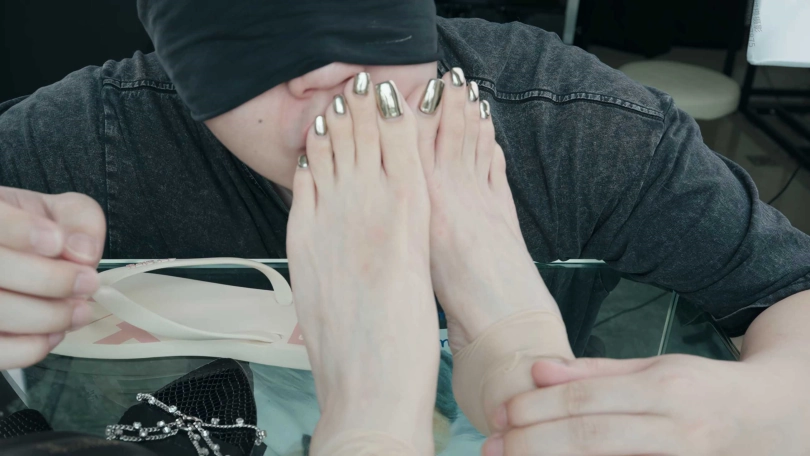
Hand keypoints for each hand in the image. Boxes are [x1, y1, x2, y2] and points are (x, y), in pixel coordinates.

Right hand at [0, 187, 105, 369]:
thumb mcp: (59, 212)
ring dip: (48, 317)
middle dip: (50, 281)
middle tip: (88, 282)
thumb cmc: (31, 233)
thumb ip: (78, 220)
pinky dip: (31, 347)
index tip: (56, 242)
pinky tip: (53, 332)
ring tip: (80, 310)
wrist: (14, 254)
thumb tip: (83, 251)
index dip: (22, 231)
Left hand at [483, 354, 809, 454]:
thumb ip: (594, 372)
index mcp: (666, 387)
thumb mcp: (654, 366)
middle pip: (591, 439)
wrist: (773, 419)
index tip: (505, 411)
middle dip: (534, 443)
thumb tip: (538, 370)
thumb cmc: (703, 388)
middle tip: (494, 444)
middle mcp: (676, 427)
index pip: (588, 400)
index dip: (540, 408)